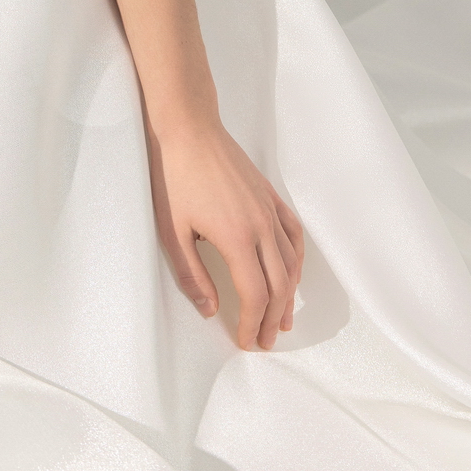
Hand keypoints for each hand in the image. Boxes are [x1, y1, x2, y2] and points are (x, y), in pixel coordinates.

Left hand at [149, 115, 303, 349]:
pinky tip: (293, 274)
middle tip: (265, 340)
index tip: (246, 341)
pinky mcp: (270, 196)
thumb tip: (210, 309)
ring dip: (289, 296)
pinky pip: (294, 234)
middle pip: (279, 285)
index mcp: (237, 239)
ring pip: (291, 263)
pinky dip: (297, 260)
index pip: (255, 295)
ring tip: (282, 319)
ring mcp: (269, 210)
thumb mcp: (172, 232)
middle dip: (273, 318)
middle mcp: (262, 227)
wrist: (188, 129)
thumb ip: (193, 275)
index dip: (252, 323)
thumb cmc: (174, 177)